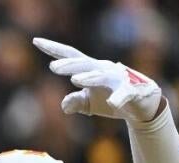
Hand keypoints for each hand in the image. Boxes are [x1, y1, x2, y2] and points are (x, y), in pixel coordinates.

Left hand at [33, 37, 162, 123]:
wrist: (143, 105)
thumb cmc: (112, 99)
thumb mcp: (89, 103)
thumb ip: (75, 102)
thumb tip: (63, 105)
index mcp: (91, 70)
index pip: (71, 56)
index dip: (53, 49)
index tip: (35, 40)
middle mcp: (104, 70)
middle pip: (84, 64)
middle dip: (69, 65)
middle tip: (53, 68)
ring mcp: (120, 79)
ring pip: (103, 76)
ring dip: (90, 78)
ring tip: (76, 80)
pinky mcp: (134, 91)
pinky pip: (126, 94)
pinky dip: (120, 97)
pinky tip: (112, 102)